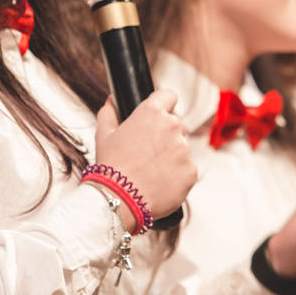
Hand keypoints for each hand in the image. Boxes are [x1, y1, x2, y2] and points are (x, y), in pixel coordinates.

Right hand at [93, 90, 196, 221]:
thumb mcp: (103, 134)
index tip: (159, 115)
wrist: (119, 198)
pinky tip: (159, 182)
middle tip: (147, 153)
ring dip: (171, 156)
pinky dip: (177, 175)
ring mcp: (184, 149)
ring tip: (151, 171)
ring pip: (182, 148)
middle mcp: (172, 126)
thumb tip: (112, 100)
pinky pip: (187, 169)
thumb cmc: (110, 165)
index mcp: (152, 112)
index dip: (164, 104)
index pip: (169, 96)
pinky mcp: (192, 170)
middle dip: (165, 136)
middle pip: (175, 125)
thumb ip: (109, 112)